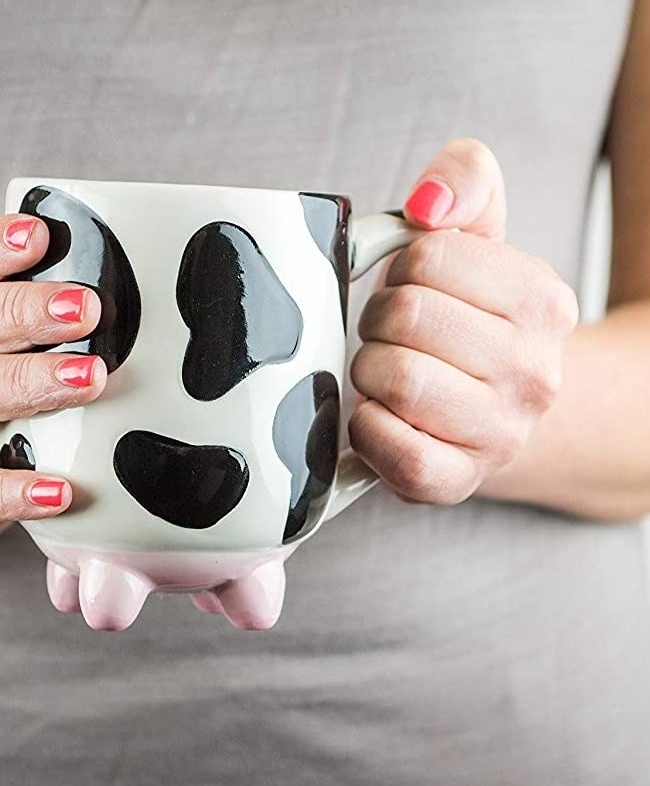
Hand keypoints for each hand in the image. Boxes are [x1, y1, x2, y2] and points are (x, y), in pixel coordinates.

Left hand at [349, 138, 578, 504]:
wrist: (488, 408)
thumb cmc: (465, 321)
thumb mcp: (474, 238)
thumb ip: (464, 181)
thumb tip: (428, 202)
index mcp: (542, 301)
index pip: (427, 258)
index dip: (400, 271)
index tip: (414, 290)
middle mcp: (534, 372)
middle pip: (405, 317)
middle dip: (378, 321)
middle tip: (391, 337)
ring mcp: (500, 435)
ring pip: (396, 380)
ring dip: (369, 372)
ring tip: (387, 375)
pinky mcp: (455, 482)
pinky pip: (395, 451)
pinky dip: (366, 428)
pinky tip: (379, 417)